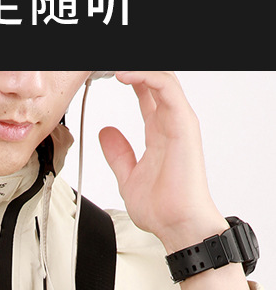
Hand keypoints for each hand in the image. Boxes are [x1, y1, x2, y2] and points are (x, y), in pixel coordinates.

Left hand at [98, 71, 227, 253]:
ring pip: (163, 77)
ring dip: (138, 68)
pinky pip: (167, 89)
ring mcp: (178, 121)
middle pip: (156, 77)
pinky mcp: (184, 125)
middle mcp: (170, 122)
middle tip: (108, 64)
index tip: (105, 71)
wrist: (177, 225)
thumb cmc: (162, 208)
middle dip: (134, 68)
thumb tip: (105, 133)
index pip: (145, 91)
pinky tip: (125, 74)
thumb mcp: (128, 177)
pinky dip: (146, 76)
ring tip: (115, 65)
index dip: (128, 75)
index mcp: (158, 130)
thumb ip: (118, 153)